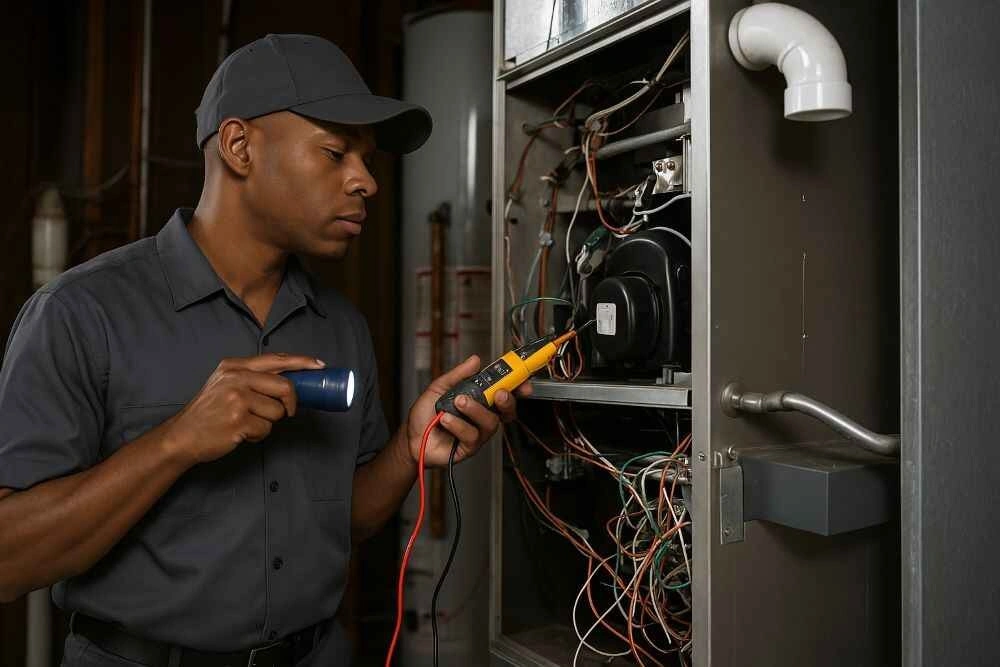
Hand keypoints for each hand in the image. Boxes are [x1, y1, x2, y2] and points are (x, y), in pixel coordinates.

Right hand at [163, 353, 324, 465]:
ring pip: (277, 412)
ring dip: (268, 422)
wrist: (182, 435)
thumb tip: (290, 381)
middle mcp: (236, 379)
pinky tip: (241, 433)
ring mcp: (237, 400)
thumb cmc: (209, 411)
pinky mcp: (238, 422)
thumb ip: (252, 377)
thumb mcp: (224, 383)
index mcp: (235, 366)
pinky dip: (258, 436)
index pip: (276, 360)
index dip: (302, 362)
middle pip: (285, 387)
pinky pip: (266, 430)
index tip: (320, 366)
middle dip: (290, 403)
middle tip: (286, 411)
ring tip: (246, 423)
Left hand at [405, 355, 532, 467]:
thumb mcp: (439, 387)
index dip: (517, 387)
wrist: (410, 437)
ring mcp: (477, 433)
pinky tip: (445, 419)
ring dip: (475, 410)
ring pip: (490, 422)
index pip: (503, 392)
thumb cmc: (425, 415)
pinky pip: (472, 436)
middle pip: (506, 410)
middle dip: (507, 400)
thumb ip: (458, 375)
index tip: (522, 381)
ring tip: (458, 403)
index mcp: (479, 400)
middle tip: (499, 393)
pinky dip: (458, 424)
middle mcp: (481, 417)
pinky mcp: (469, 448)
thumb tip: (475, 360)